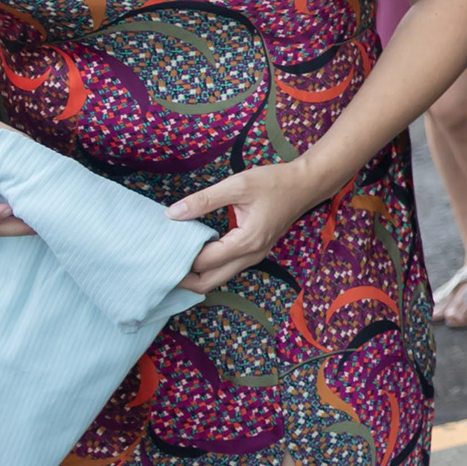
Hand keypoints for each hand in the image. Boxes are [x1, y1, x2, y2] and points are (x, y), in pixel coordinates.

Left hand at [168, 159, 339, 290]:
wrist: (307, 184)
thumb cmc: (275, 182)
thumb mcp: (238, 185)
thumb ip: (204, 200)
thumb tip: (172, 214)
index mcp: (246, 242)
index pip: (203, 261)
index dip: (179, 256)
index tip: (159, 245)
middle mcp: (251, 256)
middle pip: (207, 283)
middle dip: (183, 278)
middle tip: (160, 262)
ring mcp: (254, 257)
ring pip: (216, 279)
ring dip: (195, 274)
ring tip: (174, 257)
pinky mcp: (254, 252)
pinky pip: (225, 269)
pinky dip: (207, 267)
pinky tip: (193, 252)